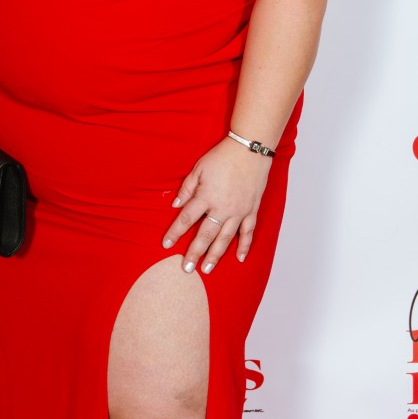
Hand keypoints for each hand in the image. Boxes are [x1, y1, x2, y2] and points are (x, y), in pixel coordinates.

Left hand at [162, 138, 271, 272]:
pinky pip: (248, 232)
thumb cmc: (222, 157)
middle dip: (194, 253)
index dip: (175, 232)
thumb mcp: (199, 168)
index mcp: (206, 196)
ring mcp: (238, 211)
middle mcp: (222, 208)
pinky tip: (239, 258)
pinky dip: (244, 245)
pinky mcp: (251, 210)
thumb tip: (175, 205)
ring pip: (225, 238)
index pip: (186, 218)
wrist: (250, 149)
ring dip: (216, 255)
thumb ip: (187, 188)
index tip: (166, 244)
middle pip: (205, 235)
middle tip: (186, 269)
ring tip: (207, 269)